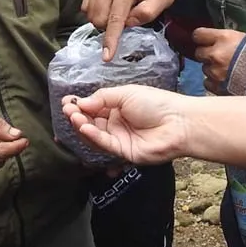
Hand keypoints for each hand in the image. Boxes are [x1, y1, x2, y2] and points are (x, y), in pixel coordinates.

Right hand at [62, 85, 190, 163]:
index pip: (93, 108)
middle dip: (77, 116)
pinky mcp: (123, 152)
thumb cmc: (156, 103)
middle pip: (91, 122)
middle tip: (67, 110)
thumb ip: (102, 98)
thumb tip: (80, 102)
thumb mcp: (126, 93)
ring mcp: (119, 139)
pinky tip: (84, 127)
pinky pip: (104, 144)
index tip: (67, 102)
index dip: (80, 106)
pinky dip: (92, 136)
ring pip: (94, 135)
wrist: (178, 122)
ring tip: (73, 116)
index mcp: (117, 108)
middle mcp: (116, 124)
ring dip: (82, 126)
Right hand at [83, 0, 178, 60]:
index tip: (106, 58)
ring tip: (122, 12)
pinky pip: (86, 5)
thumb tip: (128, 24)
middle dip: (111, 28)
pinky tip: (111, 8)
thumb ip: (147, 12)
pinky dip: (96, 12)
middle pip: (98, 20)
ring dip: (103, 21)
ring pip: (90, 14)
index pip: (114, 20)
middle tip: (130, 18)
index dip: (110, 41)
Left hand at [193, 27, 245, 93]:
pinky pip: (208, 84)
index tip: (204, 40)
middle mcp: (216, 54)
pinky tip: (225, 81)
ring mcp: (215, 72)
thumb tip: (222, 40)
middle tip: (218, 57)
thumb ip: (230, 40)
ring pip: (204, 69)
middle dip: (207, 55)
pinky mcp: (218, 88)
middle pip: (199, 53)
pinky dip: (214, 83)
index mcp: (224, 38)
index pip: (199, 35)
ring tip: (227, 71)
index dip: (201, 38)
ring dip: (212, 70)